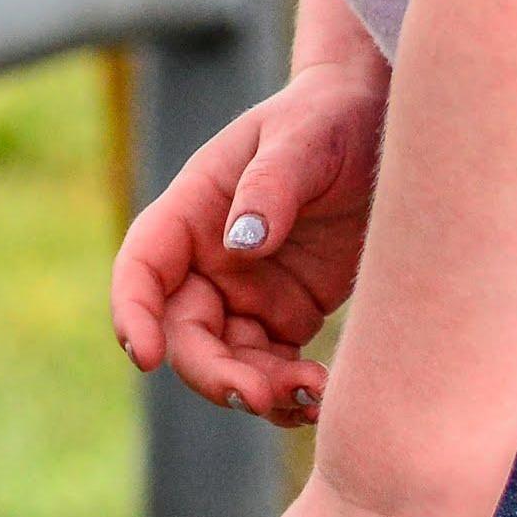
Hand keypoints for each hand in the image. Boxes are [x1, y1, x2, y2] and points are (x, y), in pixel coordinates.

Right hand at [109, 56, 386, 429]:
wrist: (382, 124)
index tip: (145, 357)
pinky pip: (272, 368)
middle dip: (213, 373)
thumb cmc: (331, 117)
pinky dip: (288, 394)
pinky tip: (322, 399)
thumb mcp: (303, 139)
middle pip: (183, 331)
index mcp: (193, 210)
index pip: (144, 267)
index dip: (134, 313)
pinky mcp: (288, 313)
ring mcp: (247, 290)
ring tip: (313, 396)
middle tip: (260, 396)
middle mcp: (210, 257)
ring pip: (228, 361)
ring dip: (257, 391)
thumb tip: (242, 243)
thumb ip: (270, 186)